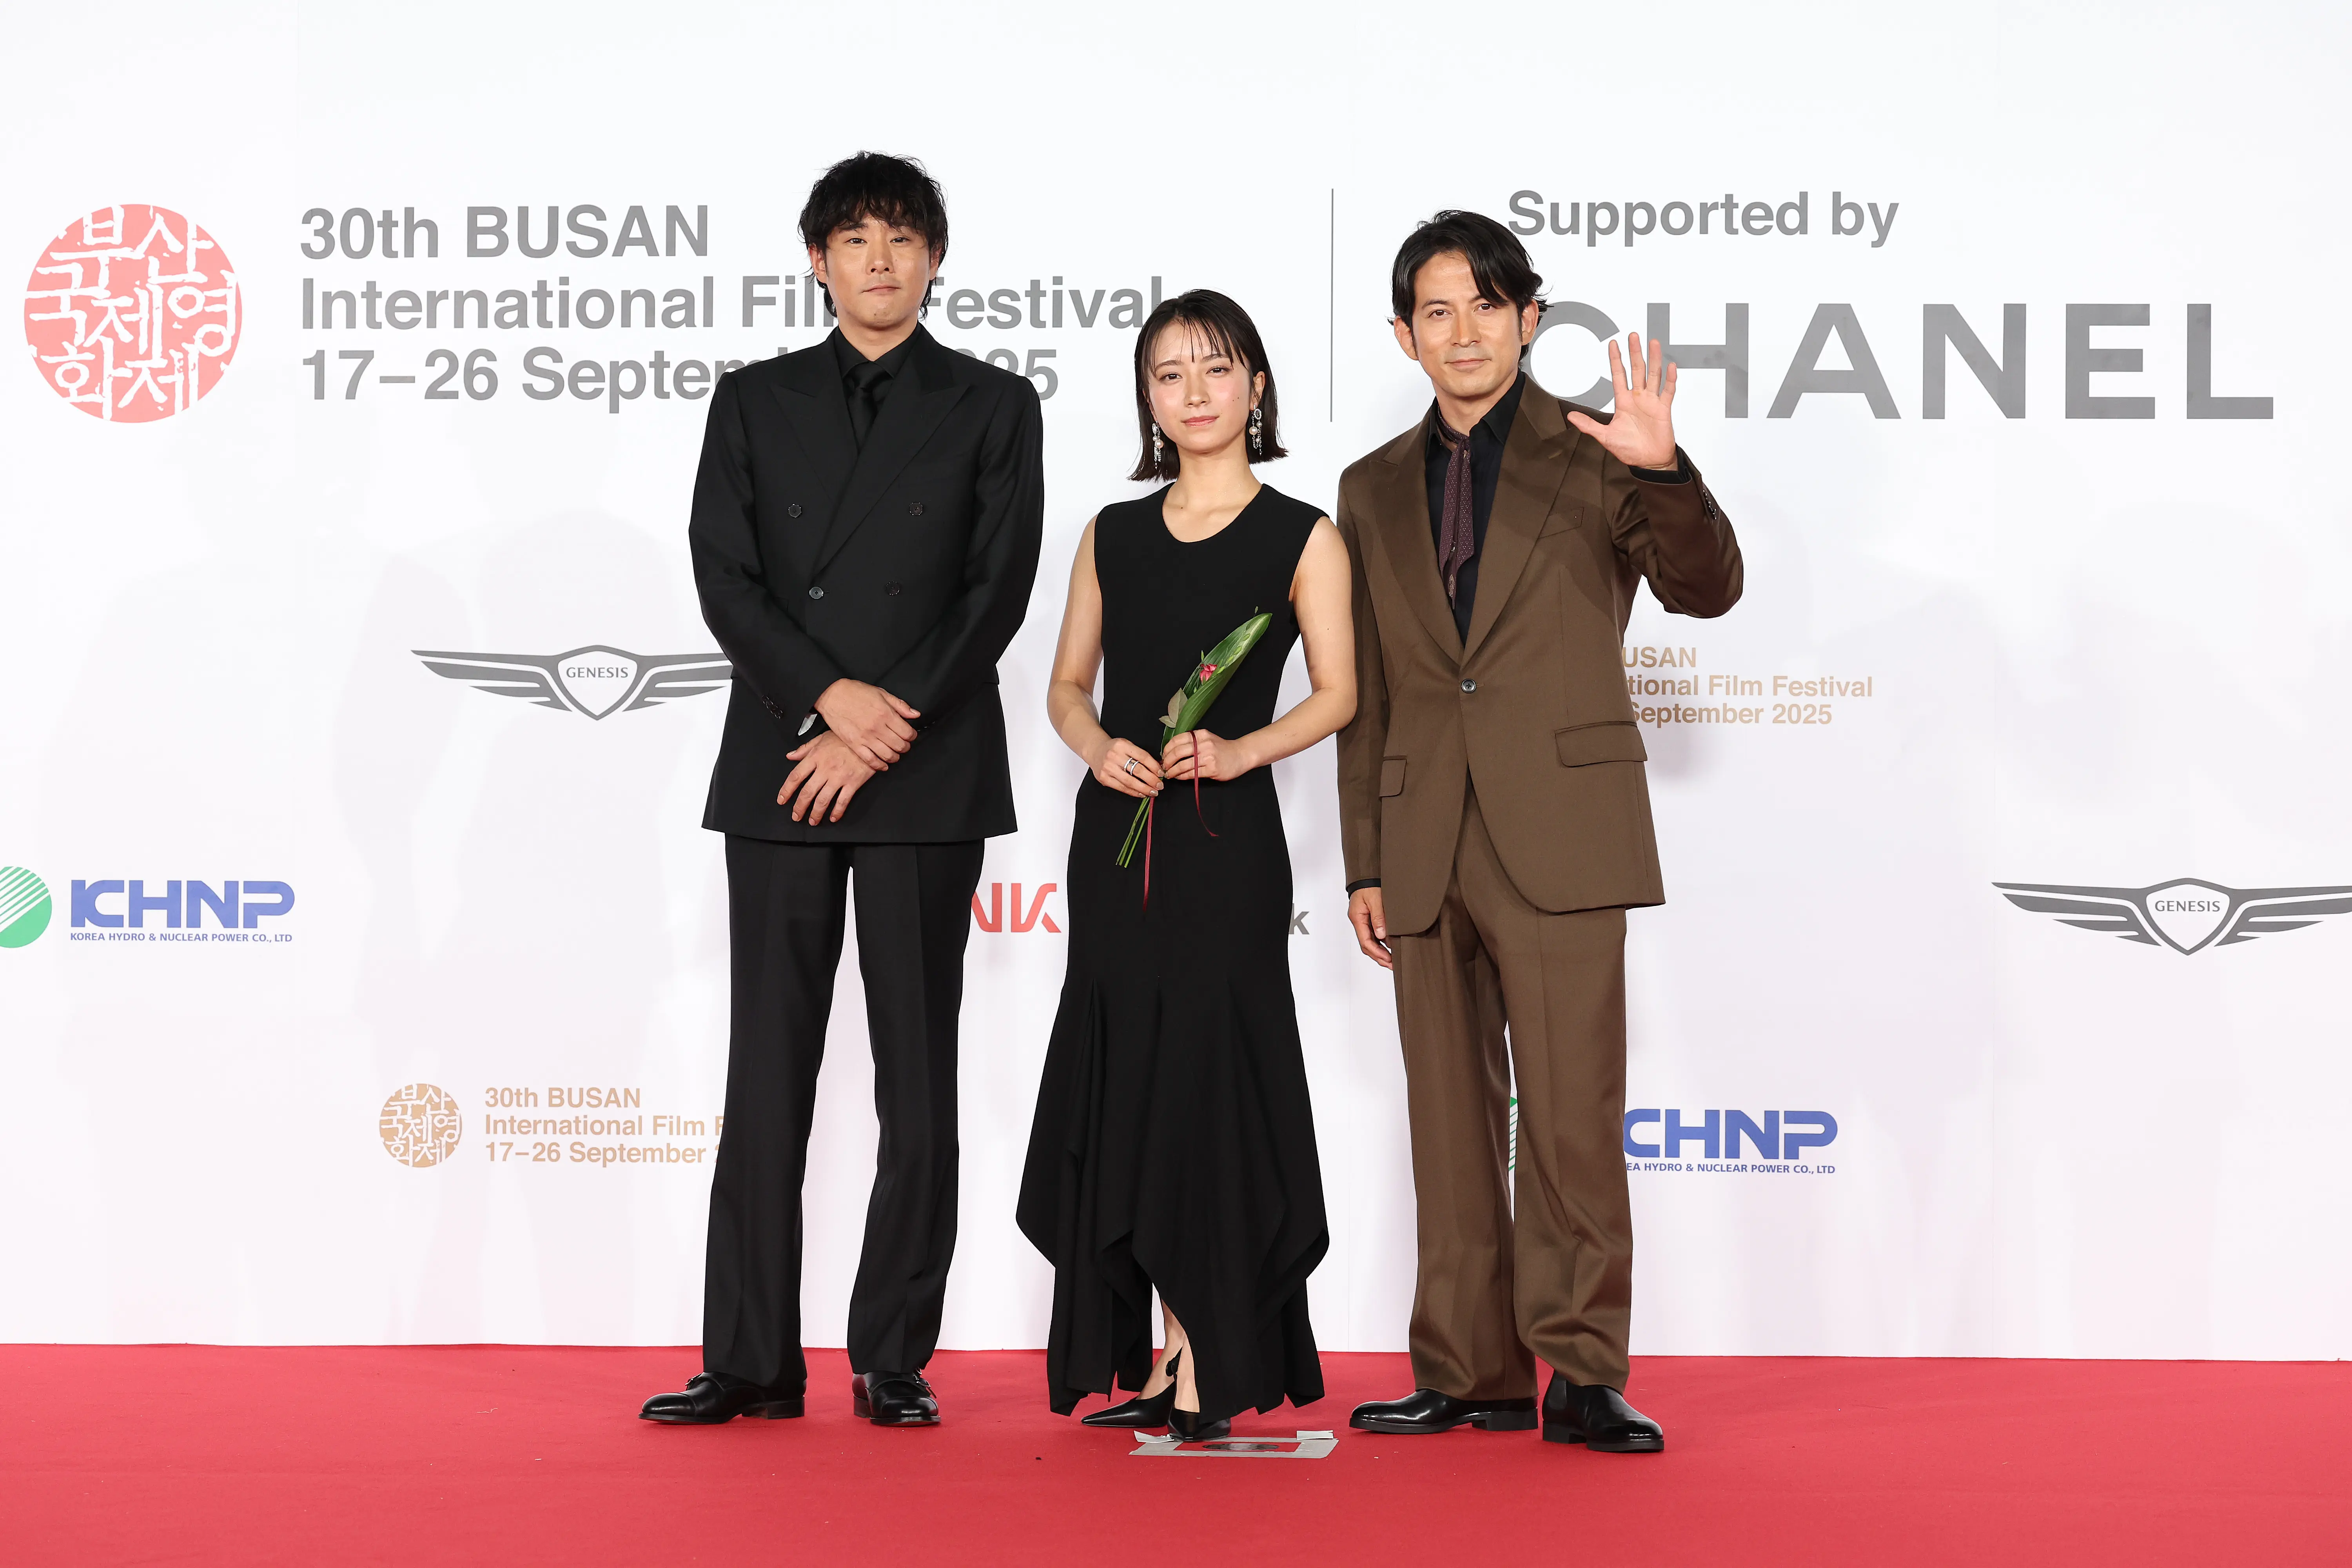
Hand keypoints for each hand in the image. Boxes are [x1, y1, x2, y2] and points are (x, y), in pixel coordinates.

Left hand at [777, 731, 877, 823]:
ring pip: (823, 800)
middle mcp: (825, 769)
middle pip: (807, 792)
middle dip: (799, 807)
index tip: (782, 800)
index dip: (786, 790)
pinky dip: (837, 812)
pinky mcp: (853, 782)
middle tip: (796, 816)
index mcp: (815, 757)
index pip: (796, 776)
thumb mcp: (822, 738)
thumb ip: (804, 749)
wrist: (868, 738)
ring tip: (812, 821)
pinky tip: (833, 818)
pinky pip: (843, 801)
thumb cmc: (845, 738)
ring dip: (815, 813)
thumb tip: (790, 756)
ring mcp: (839, 777)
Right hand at [815, 679, 919, 769]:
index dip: (912, 736)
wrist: (832, 695)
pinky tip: (883, 765)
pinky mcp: (854, 744)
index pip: (907, 733)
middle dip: (905, 747)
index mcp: (886, 714)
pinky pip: (870, 760)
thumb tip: (916, 714)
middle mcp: (877, 727)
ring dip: (895, 757)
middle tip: (904, 745)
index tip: (910, 735)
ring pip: (887, 755)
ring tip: (895, 754)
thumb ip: (900, 705)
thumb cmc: (856, 692)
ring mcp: (865, 737)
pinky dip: (879, 766)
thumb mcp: (881, 693)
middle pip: (900, 746)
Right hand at [1091, 736, 1162, 799]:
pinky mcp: (1103, 778)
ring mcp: (1107, 768)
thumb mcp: (1127, 746)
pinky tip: (1141, 793)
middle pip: (1137, 770)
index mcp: (1122, 745)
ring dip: (1144, 788)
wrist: (1095, 750)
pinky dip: (1133, 792)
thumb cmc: (1114, 749)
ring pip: (1130, 781)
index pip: (1143, 757)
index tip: (1161, 773)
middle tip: (1159, 785)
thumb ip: (1141, 755)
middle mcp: (1114, 756)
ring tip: (1153, 792)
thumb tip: (1158, 768)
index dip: (1154, 766)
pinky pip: (1121, 787)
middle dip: (1151, 780)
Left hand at [1161, 730, 1251, 782]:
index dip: (1167, 749)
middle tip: (1164, 767)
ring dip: (1173, 771)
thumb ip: (1192, 742)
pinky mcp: (1212, 769)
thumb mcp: (1207, 739)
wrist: (1241, 755)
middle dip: (1167, 761)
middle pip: (1178, 752)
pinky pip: (1192, 774)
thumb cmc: (1222, 748)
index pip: (1177, 740)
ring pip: (1183, 764)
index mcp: (1200, 734)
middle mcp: (1204, 744)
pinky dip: (1182, 776)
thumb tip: (1172, 752)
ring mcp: (1208, 756)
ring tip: (1169, 774)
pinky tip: (1178, 777)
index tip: (1164, 756)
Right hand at [1348, 887, 1391, 969]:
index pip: (1365, 941)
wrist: (1367, 875)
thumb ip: (1378, 917)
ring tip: (1391, 960)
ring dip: (1380, 952)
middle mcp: (1359, 921)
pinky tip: (1390, 947)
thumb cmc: (1370, 884)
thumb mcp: (1376, 899)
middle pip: (1366, 945)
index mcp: (1357, 918)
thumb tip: (1381, 935)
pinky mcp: (1369, 919)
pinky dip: (1381, 943)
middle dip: (1378, 956)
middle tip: (1391, 964)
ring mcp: (1363, 921)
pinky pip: (1373, 935)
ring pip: (1370, 941)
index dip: (1376, 952)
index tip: (1387, 959)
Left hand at [1566, 333, 1677, 468]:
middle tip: (1633, 335)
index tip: (1613, 344)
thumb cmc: (1629, 449)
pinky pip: (1668, 390)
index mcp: (1623, 401)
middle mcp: (1638, 397)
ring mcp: (1651, 401)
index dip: (1616, 360)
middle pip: (1637, 369)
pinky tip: (1670, 366)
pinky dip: (1670, 379)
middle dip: (1635, 352)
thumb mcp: (1605, 437)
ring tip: (1653, 343)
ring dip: (1654, 359)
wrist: (1649, 462)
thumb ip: (1589, 425)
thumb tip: (1570, 416)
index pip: (1619, 375)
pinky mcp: (1664, 409)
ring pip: (1653, 374)